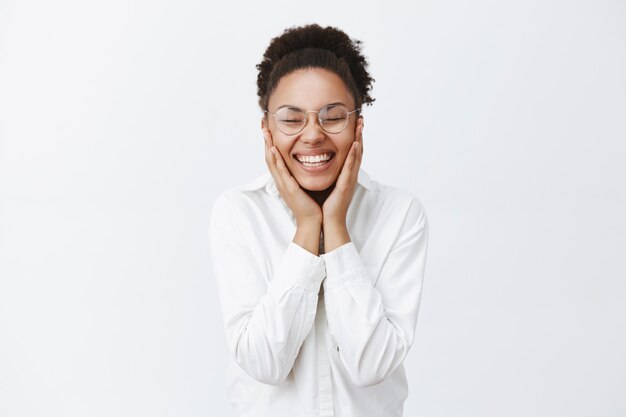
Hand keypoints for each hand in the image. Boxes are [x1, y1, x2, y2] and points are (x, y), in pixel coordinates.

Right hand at [263, 128, 321, 253]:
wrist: (313, 221)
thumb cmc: (311, 205)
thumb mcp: (304, 185)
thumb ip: (303, 174)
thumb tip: (308, 162)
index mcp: (284, 179)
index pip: (274, 157)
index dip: (270, 142)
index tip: (268, 128)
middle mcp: (281, 180)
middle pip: (269, 156)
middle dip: (265, 139)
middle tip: (262, 124)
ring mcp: (282, 184)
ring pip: (271, 161)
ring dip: (267, 145)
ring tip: (265, 131)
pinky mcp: (288, 189)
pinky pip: (280, 171)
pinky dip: (276, 159)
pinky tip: (274, 149)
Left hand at [321, 118, 363, 250]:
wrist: (328, 222)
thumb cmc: (326, 206)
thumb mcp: (326, 184)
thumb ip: (325, 173)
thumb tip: (316, 161)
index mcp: (344, 174)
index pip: (351, 152)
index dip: (354, 137)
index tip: (354, 123)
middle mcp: (349, 175)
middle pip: (357, 150)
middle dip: (360, 134)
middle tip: (361, 118)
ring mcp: (349, 180)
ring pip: (356, 155)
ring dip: (360, 139)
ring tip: (360, 125)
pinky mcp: (345, 186)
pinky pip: (350, 168)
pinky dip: (353, 155)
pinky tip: (355, 144)